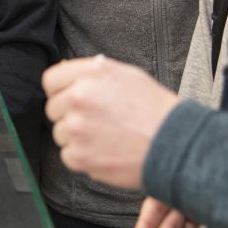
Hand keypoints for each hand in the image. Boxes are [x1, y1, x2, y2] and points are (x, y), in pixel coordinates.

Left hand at [42, 54, 179, 188]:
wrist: (176, 144)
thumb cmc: (156, 110)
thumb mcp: (128, 75)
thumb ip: (94, 72)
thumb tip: (66, 70)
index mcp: (91, 73)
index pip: (51, 80)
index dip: (60, 91)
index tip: (70, 100)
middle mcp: (80, 97)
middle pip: (52, 108)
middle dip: (69, 115)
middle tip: (95, 122)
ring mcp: (77, 127)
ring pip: (60, 133)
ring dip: (76, 138)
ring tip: (105, 138)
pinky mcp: (80, 154)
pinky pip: (67, 155)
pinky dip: (83, 158)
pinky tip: (105, 152)